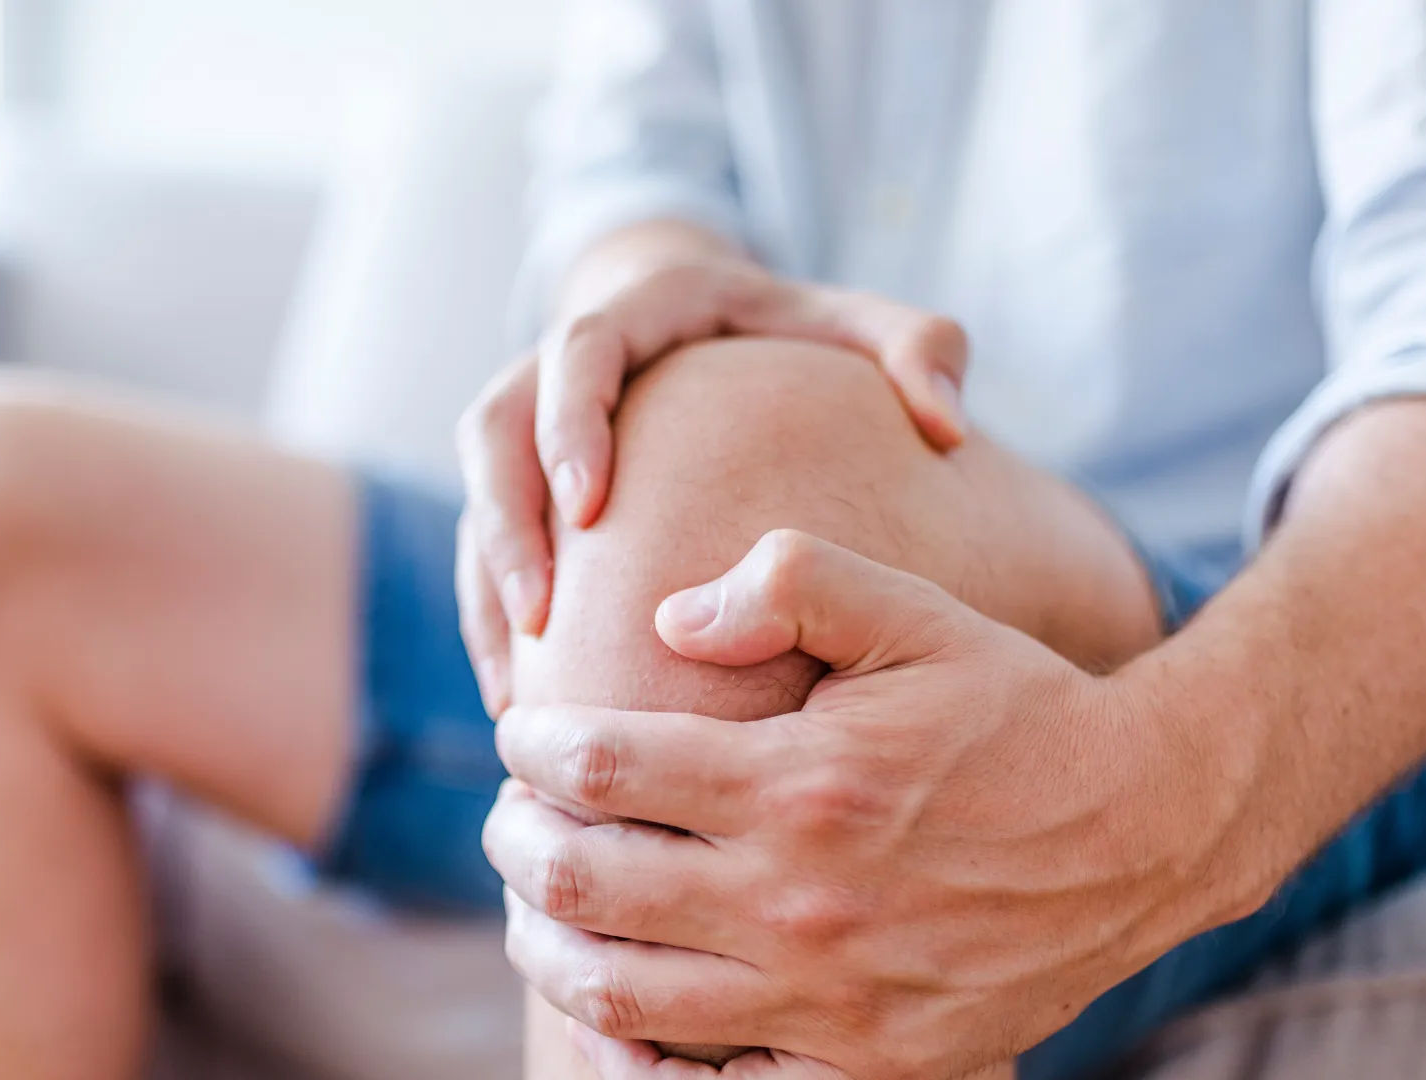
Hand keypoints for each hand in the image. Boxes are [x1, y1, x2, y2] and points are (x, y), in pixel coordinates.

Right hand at [454, 258, 969, 715]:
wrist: (709, 321)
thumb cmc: (794, 333)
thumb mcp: (859, 325)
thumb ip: (918, 351)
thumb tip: (947, 423)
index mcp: (638, 312)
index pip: (579, 350)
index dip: (571, 424)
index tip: (591, 505)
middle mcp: (562, 362)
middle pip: (494, 429)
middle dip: (507, 522)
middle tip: (542, 612)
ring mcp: (531, 426)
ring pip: (478, 501)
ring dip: (488, 590)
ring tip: (517, 686)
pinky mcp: (519, 484)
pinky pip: (484, 551)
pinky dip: (493, 621)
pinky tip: (521, 698)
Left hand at [483, 531, 1251, 1078]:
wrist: (1146, 830)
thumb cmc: (1017, 709)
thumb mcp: (917, 614)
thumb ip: (791, 584)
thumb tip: (671, 616)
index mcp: (802, 780)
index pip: (603, 766)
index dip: (535, 744)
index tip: (523, 731)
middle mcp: (801, 898)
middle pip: (584, 881)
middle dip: (514, 842)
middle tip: (507, 815)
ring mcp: (830, 997)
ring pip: (620, 992)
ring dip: (545, 945)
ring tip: (535, 903)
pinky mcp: (865, 1063)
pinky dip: (638, 1056)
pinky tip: (613, 1011)